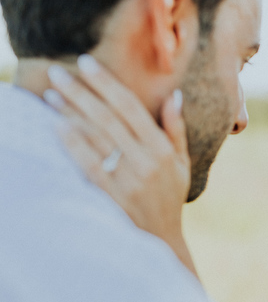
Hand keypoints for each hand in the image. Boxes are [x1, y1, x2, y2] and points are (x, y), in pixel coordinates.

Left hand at [44, 55, 196, 276]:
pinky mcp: (111, 195)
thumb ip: (176, 129)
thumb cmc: (170, 196)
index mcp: (162, 149)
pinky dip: (72, 143)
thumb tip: (175, 95)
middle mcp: (145, 161)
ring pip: (94, 137)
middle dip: (80, 92)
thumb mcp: (182, 163)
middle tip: (57, 72)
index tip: (86, 63)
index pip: (131, 107)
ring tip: (51, 94)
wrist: (161, 238)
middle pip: (107, 118)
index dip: (106, 83)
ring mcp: (127, 179)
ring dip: (70, 113)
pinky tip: (56, 126)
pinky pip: (87, 163)